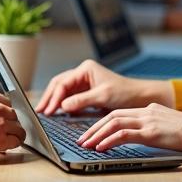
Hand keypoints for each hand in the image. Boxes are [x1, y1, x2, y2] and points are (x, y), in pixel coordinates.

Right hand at [0, 87, 25, 159]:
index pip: (6, 102)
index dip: (5, 112)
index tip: (5, 117)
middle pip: (13, 115)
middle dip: (10, 122)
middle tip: (7, 128)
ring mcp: (0, 124)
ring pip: (18, 128)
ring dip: (15, 133)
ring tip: (12, 137)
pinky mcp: (1, 139)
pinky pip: (15, 141)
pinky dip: (14, 143)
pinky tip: (10, 145)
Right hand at [35, 59, 171, 115]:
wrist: (140, 98)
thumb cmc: (125, 93)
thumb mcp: (102, 96)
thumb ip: (81, 100)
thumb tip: (62, 106)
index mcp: (85, 69)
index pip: (63, 83)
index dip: (54, 97)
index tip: (48, 110)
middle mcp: (83, 73)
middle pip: (59, 84)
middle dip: (50, 97)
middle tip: (41, 110)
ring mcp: (84, 83)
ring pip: (63, 91)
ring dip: (54, 101)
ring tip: (45, 112)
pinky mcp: (87, 93)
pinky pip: (70, 98)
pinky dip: (63, 104)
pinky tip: (58, 112)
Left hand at [77, 103, 181, 153]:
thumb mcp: (166, 124)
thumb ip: (151, 125)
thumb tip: (139, 134)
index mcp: (148, 108)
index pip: (118, 113)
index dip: (101, 123)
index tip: (91, 132)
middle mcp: (145, 111)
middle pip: (111, 116)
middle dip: (94, 128)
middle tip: (82, 139)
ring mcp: (148, 120)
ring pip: (114, 123)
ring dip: (97, 135)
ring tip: (86, 145)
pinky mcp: (151, 132)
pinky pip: (124, 135)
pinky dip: (109, 140)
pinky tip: (101, 147)